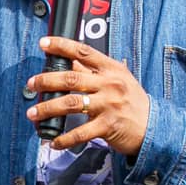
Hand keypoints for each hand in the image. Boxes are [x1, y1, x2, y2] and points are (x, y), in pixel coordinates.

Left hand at [27, 36, 151, 155]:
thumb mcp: (119, 79)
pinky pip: (80, 133)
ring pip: (71, 103)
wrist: (154, 127)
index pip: (84, 52)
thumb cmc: (132, 101)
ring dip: (48, 108)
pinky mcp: (108, 126)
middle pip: (72, 77)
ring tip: (33, 113)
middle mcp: (110, 84)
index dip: (62, 46)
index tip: (44, 43)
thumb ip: (95, 71)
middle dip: (47, 80)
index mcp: (112, 69)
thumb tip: (70, 60)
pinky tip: (53, 141)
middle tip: (31, 84)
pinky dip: (64, 138)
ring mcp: (109, 105)